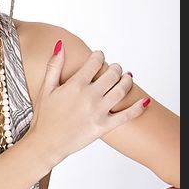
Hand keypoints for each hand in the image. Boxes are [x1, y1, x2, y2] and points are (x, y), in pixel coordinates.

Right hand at [27, 45, 148, 166]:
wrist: (46, 143)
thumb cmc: (44, 116)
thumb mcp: (46, 88)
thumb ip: (54, 65)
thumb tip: (60, 45)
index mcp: (75, 85)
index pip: (94, 62)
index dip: (99, 56)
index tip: (99, 55)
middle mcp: (89, 96)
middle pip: (112, 74)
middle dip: (115, 68)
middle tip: (115, 68)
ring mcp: (98, 112)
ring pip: (121, 90)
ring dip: (127, 80)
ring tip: (127, 77)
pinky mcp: (104, 126)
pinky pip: (126, 115)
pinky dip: (138, 107)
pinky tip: (145, 101)